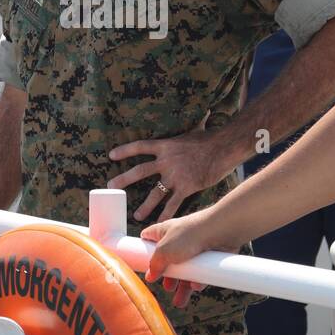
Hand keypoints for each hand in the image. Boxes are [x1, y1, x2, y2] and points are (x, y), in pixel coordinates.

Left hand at [108, 128, 237, 222]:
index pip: (140, 147)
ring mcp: (175, 176)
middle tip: (110, 186)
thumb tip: (205, 111)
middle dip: (124, 179)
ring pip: (155, 193)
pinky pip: (173, 204)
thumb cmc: (211, 138)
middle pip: (139, 171)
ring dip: (145, 206)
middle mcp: (166, 161)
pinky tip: (159, 223)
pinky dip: (165, 214)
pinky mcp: (186, 187)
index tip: (111, 155)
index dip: (125, 151)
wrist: (224, 149)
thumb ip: (195, 123)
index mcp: (166, 146)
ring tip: (136, 215)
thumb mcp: (197, 128)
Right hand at [140, 210, 233, 308]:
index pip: (148, 238)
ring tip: (180, 302)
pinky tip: (196, 287)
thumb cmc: (190, 234)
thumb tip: (150, 276)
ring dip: (183, 287)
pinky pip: (200, 272)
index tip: (142, 265)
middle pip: (168, 261)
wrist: (222, 230)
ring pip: (186, 271)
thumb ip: (155, 264)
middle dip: (168, 278)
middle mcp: (178, 239)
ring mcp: (193, 247)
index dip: (144, 250)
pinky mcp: (208, 255)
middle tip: (167, 287)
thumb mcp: (164, 250)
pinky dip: (198, 280)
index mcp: (163, 231)